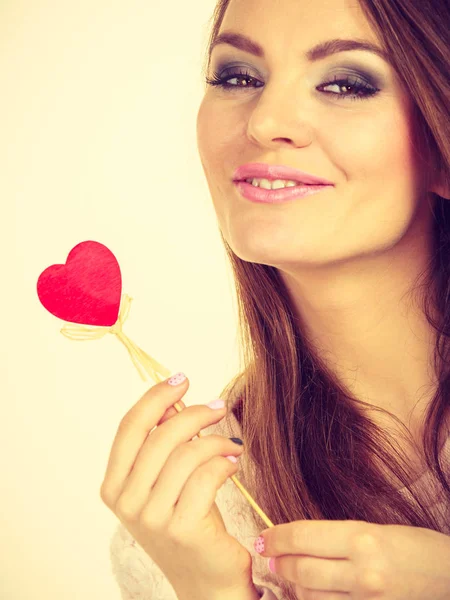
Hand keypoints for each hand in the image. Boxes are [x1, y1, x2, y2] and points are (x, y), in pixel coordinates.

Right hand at [100, 375, 253, 597]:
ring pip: (186, 454)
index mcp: (114, 485)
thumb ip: (163, 443)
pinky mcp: (183, 528)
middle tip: (218, 406)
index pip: (129, 428)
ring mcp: (152, 518)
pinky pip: (206, 476)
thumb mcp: (166, 481)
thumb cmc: (187, 521)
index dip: (155, 397)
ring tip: (231, 444)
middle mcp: (126, 502)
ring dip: (215, 440)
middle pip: (160, 436)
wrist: (205, 578)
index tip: (181, 379)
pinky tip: (233, 463)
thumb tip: (172, 401)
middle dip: (194, 413)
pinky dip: (224, 462)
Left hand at [256, 519, 449, 598]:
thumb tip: (299, 540)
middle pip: (301, 569)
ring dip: (294, 585)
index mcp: (362, 538)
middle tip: (270, 556)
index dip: (277, 537)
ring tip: (290, 574)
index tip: (264, 538)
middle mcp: (362, 571)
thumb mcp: (374, 529)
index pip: (302, 536)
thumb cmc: (413, 546)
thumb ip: (337, 537)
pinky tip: (314, 592)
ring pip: (311, 596)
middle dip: (279, 562)